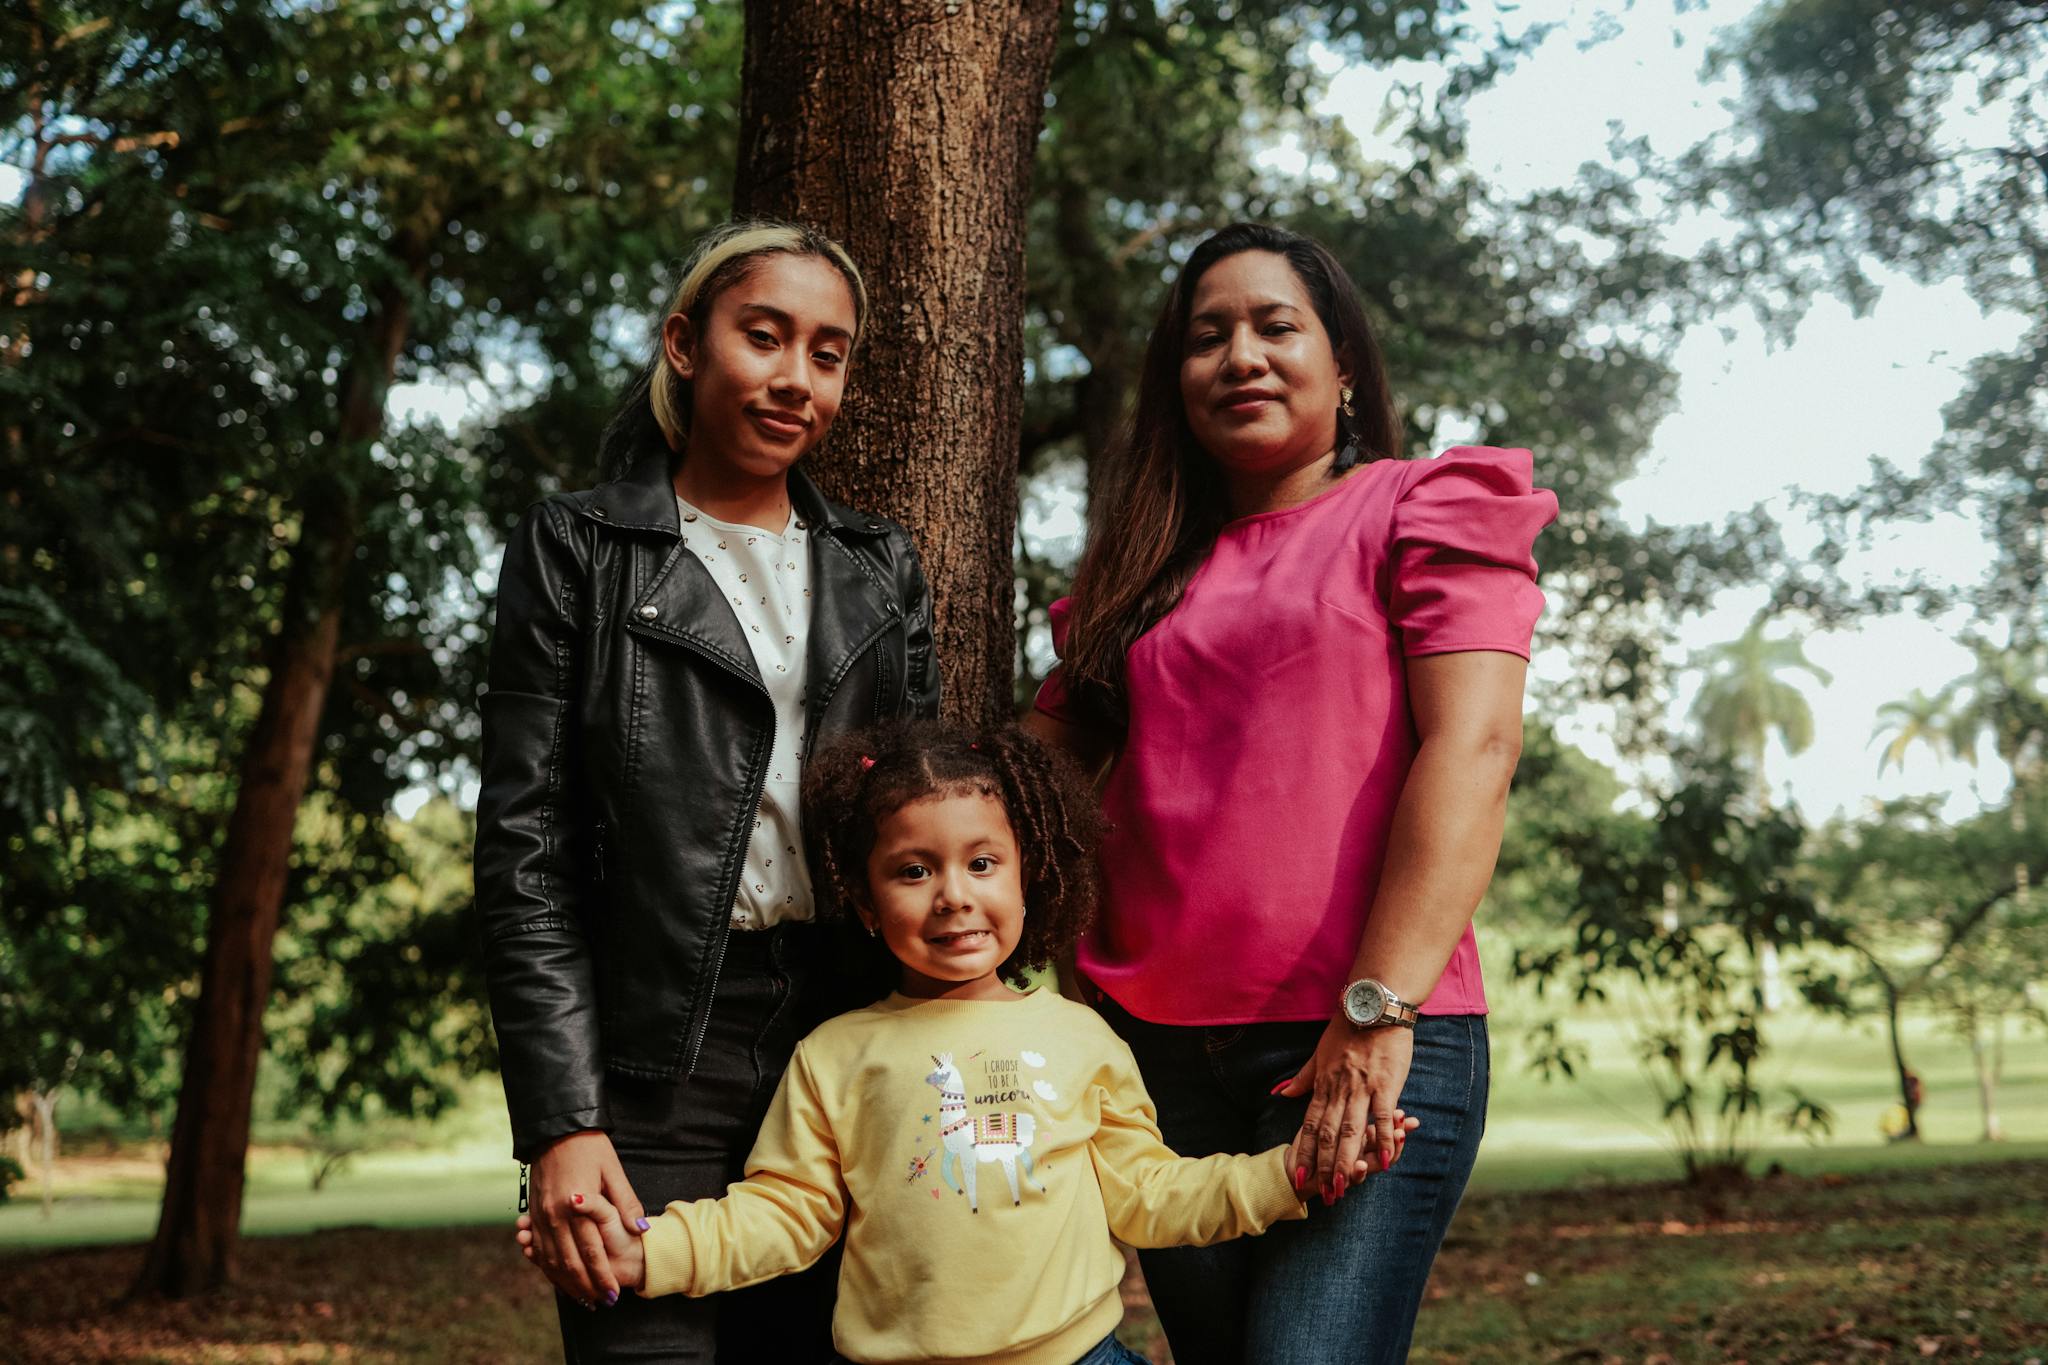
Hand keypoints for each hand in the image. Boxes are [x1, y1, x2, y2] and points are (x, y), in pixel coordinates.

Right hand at [521, 1130, 646, 1306]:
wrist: (556, 1128)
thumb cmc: (590, 1147)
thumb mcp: (613, 1170)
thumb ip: (625, 1202)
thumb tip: (640, 1229)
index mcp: (576, 1205)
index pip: (591, 1251)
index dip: (602, 1275)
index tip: (613, 1292)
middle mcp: (554, 1215)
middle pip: (569, 1262)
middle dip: (585, 1286)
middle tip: (601, 1302)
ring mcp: (539, 1215)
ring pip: (550, 1260)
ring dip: (566, 1282)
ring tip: (582, 1298)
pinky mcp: (532, 1213)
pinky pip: (538, 1249)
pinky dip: (548, 1267)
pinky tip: (558, 1278)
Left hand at [1277, 1016, 1417, 1199]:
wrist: (1374, 1006)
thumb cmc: (1347, 1029)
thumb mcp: (1319, 1053)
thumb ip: (1303, 1077)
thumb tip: (1280, 1093)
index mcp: (1324, 1085)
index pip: (1310, 1125)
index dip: (1304, 1152)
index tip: (1298, 1176)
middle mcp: (1340, 1091)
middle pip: (1328, 1135)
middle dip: (1324, 1167)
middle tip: (1323, 1194)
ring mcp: (1363, 1089)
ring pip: (1351, 1131)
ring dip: (1348, 1160)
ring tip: (1344, 1186)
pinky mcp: (1386, 1085)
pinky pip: (1382, 1116)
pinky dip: (1383, 1138)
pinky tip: (1383, 1159)